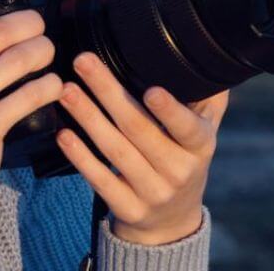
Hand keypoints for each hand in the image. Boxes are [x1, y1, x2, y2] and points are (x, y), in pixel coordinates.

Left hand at [55, 51, 228, 245]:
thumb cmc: (184, 157)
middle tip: (83, 62)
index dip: (170, 111)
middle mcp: (179, 171)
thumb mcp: (203, 130)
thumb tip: (210, 53)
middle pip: (139, 129)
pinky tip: (63, 134)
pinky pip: (101, 181)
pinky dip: (80, 157)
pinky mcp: (128, 209)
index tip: (151, 90)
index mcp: (201, 146)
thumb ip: (207, 97)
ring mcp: (153, 192)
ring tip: (66, 90)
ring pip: (115, 151)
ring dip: (88, 117)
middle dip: (108, 92)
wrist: (172, 219)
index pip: (187, 128)